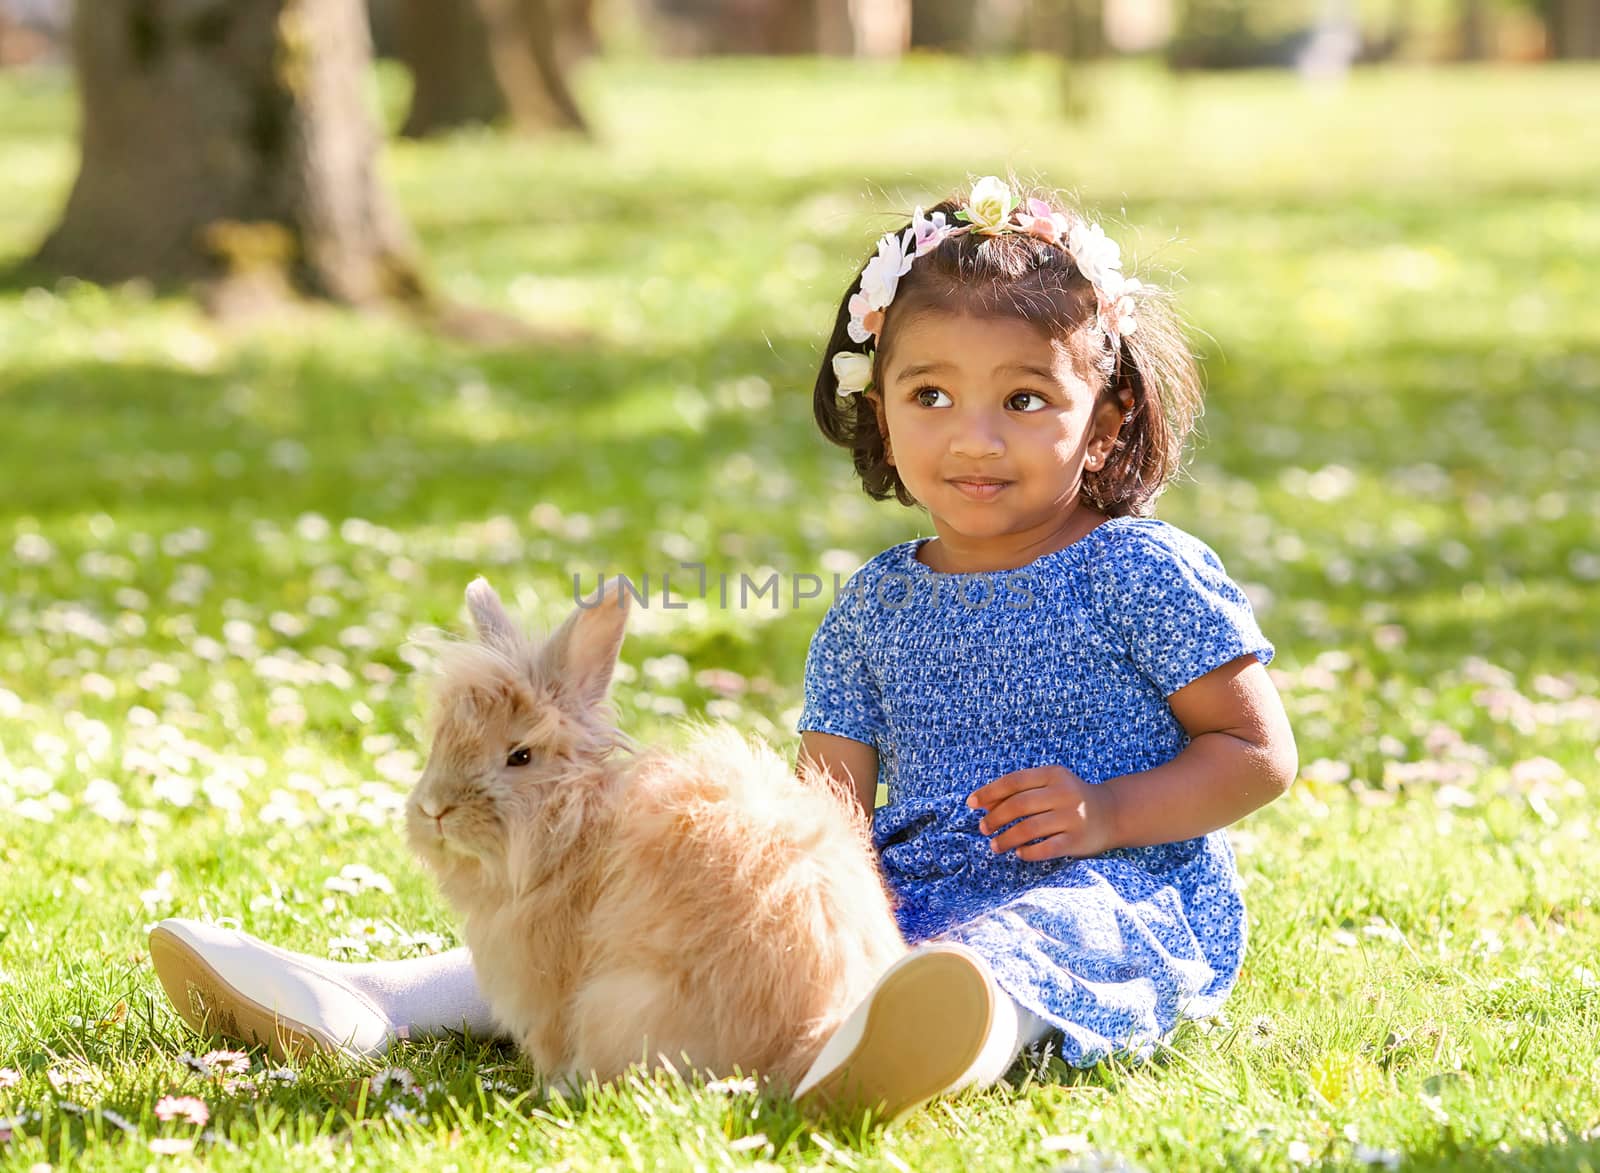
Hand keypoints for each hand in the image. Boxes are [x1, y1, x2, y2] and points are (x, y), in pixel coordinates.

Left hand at [967, 765, 1117, 861]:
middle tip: (982, 829)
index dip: (989, 792)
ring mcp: (1072, 817)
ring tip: (995, 846)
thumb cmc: (1069, 799)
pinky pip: (1046, 848)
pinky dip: (1028, 852)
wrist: (1112, 814)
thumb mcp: (1049, 785)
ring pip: (1029, 829)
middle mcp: (1064, 793)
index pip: (1014, 781)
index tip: (971, 804)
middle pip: (1019, 805)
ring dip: (1006, 839)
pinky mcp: (1077, 840)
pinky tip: (1019, 853)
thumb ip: (1020, 791)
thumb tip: (982, 803)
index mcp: (1053, 774)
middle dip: (995, 818)